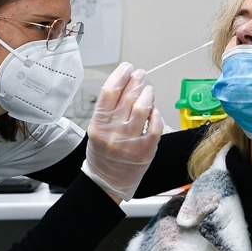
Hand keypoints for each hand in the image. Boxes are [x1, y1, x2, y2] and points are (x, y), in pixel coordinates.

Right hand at [82, 62, 163, 201]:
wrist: (106, 182)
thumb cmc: (102, 155)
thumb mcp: (95, 130)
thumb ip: (107, 110)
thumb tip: (124, 84)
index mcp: (98, 125)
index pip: (109, 92)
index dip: (120, 75)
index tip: (127, 68)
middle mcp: (113, 132)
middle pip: (128, 96)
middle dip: (136, 81)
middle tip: (140, 74)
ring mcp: (130, 142)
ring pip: (143, 107)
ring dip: (147, 94)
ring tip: (148, 90)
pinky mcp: (146, 150)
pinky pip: (155, 125)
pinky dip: (156, 113)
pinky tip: (153, 110)